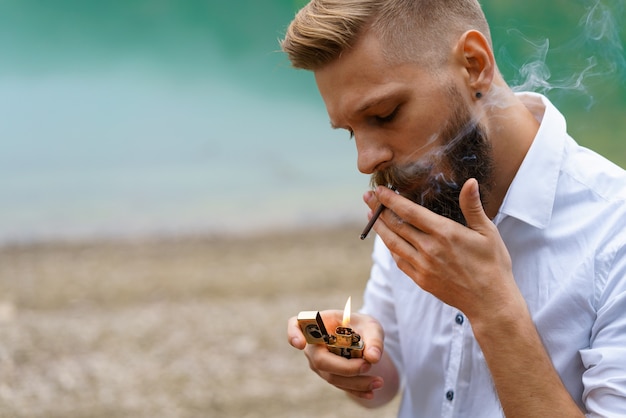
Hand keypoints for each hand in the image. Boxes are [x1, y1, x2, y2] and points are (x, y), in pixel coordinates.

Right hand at [287, 310, 385, 399]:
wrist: (364, 336)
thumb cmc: (362, 326)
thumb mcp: (371, 326)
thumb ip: (374, 339)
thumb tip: (373, 358)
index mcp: (319, 323)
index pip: (296, 324)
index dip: (293, 334)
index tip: (300, 343)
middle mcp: (313, 344)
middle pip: (319, 360)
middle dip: (344, 367)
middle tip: (367, 365)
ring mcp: (318, 362)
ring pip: (331, 376)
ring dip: (355, 382)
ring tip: (379, 381)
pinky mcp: (328, 374)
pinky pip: (340, 385)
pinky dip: (356, 390)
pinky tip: (371, 392)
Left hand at [364, 178, 520, 324]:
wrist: (489, 302)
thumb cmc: (492, 265)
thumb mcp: (487, 232)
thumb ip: (473, 206)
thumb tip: (470, 181)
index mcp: (444, 233)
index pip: (410, 212)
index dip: (391, 200)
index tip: (379, 190)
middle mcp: (429, 248)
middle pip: (396, 225)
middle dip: (379, 209)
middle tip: (367, 197)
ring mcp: (423, 266)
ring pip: (393, 243)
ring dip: (379, 228)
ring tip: (370, 215)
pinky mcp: (421, 279)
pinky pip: (399, 260)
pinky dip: (390, 247)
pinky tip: (386, 240)